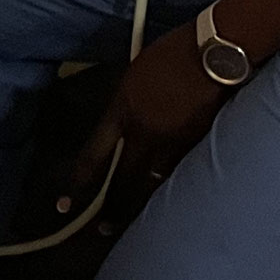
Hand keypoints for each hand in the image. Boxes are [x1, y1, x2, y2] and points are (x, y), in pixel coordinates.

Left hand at [58, 25, 234, 225]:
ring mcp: (173, 143)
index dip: (77, 183)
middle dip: (110, 210)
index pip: (93, 156)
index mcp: (123, 110)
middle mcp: (143, 133)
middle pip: (122, 181)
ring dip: (143, 205)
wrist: (215, 51)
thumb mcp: (135, 73)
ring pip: (153, 185)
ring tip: (136, 222)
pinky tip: (174, 201)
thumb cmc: (174, 51)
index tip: (64, 204)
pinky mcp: (198, 146)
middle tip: (102, 229)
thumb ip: (125, 104)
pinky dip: (176, 189)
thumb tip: (124, 123)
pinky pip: (182, 175)